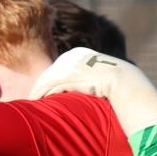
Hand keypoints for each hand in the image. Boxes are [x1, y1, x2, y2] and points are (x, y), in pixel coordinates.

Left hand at [30, 47, 156, 136]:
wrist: (126, 82)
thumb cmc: (114, 84)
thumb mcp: (97, 75)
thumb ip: (83, 77)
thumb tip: (76, 87)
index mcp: (79, 53)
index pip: (57, 67)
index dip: (47, 80)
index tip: (41, 90)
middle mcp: (72, 55)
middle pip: (49, 72)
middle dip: (40, 85)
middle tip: (30, 97)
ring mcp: (71, 64)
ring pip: (47, 79)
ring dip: (37, 92)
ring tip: (30, 102)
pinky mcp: (70, 75)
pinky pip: (51, 86)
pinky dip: (42, 94)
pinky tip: (38, 102)